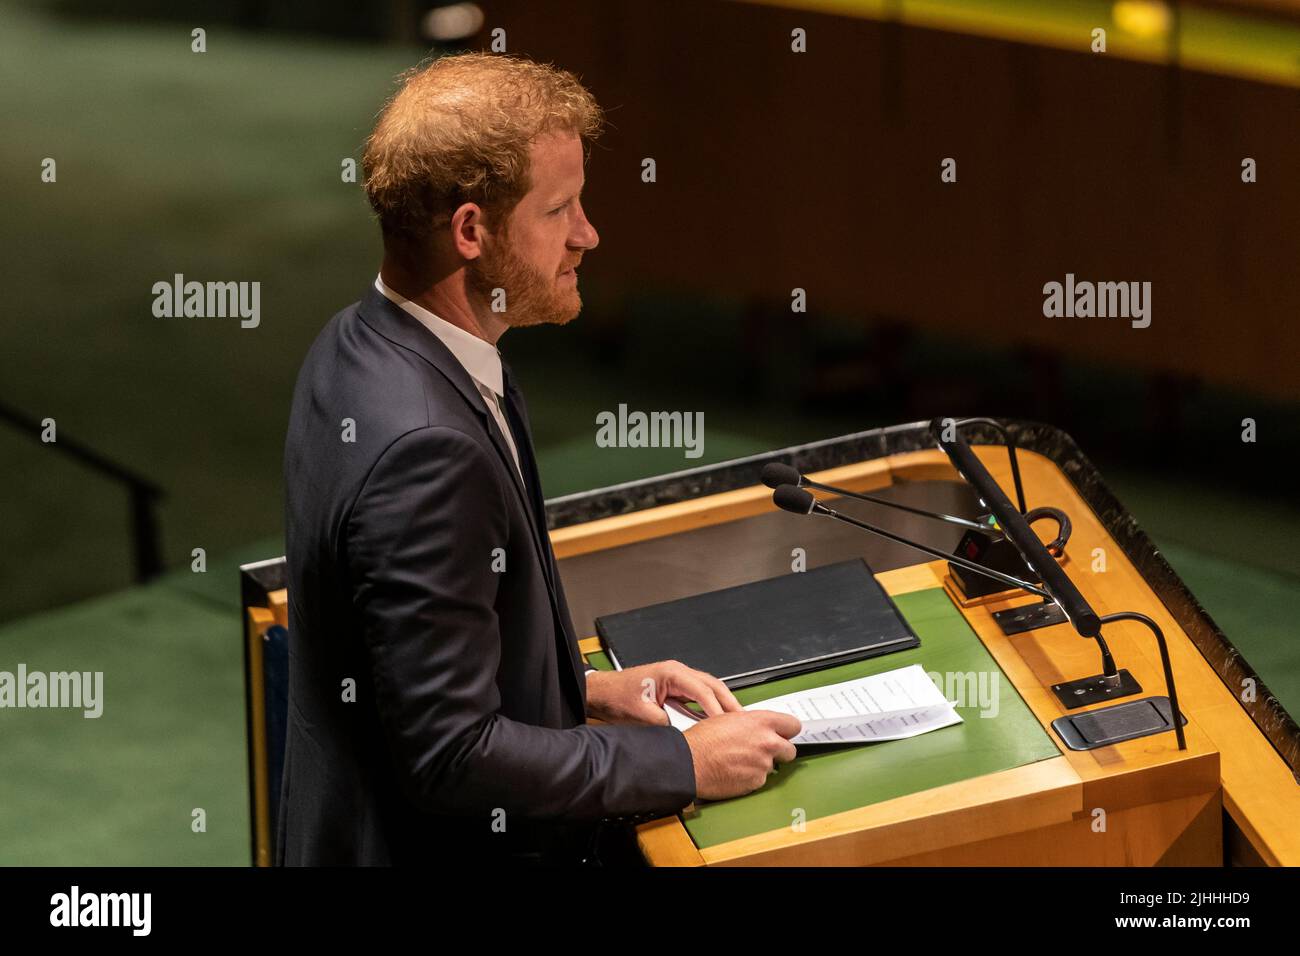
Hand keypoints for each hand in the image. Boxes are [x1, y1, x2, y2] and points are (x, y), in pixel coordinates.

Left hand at [585, 659, 742, 725]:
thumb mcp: (642, 717)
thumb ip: (666, 726)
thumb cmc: (616, 699)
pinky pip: (699, 694)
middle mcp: (677, 672)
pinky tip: (718, 718)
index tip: (729, 726)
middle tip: (745, 721)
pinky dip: (710, 705)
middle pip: (713, 685)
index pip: (703, 691)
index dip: (717, 710)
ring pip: (708, 688)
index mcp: (671, 673)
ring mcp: (677, 678)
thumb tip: (685, 736)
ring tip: (737, 721)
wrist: (601, 693)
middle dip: (729, 703)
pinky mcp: (674, 686)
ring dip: (722, 704)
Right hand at [684, 710, 802, 799]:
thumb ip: (751, 723)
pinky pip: (760, 779)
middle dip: (780, 751)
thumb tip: (759, 728)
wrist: (691, 762)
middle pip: (790, 750)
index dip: (788, 731)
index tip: (785, 735)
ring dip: (761, 765)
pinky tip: (735, 771)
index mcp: (761, 722)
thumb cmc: (703, 740)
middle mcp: (767, 743)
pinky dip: (750, 777)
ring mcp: (763, 764)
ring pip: (772, 766)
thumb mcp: (729, 718)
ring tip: (739, 761)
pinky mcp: (756, 782)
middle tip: (763, 751)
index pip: (793, 725)